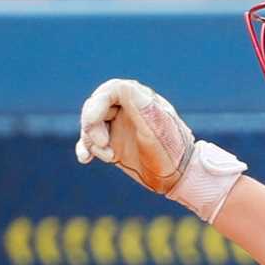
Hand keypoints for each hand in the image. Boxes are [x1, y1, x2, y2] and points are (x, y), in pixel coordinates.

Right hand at [75, 78, 195, 195]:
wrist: (179, 177)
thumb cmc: (171, 150)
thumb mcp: (154, 126)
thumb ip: (137, 105)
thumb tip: (119, 87)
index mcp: (138, 98)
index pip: (109, 91)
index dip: (96, 105)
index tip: (93, 123)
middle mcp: (125, 108)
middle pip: (94, 106)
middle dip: (93, 125)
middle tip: (104, 145)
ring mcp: (118, 126)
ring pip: (90, 125)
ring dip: (91, 141)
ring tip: (109, 157)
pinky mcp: (112, 144)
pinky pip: (91, 142)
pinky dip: (85, 149)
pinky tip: (84, 159)